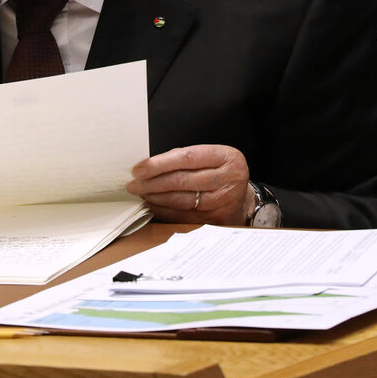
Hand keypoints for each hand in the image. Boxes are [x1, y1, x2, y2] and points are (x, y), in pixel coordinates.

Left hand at [128, 145, 253, 224]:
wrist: (243, 197)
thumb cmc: (220, 173)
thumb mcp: (211, 157)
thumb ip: (183, 158)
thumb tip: (147, 166)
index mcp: (227, 158)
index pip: (187, 158)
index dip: (159, 163)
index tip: (139, 169)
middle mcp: (229, 179)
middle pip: (182, 180)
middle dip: (152, 183)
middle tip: (134, 184)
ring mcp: (224, 202)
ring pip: (181, 200)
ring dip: (155, 198)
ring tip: (141, 194)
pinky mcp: (216, 220)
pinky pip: (183, 215)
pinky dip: (164, 211)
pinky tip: (152, 206)